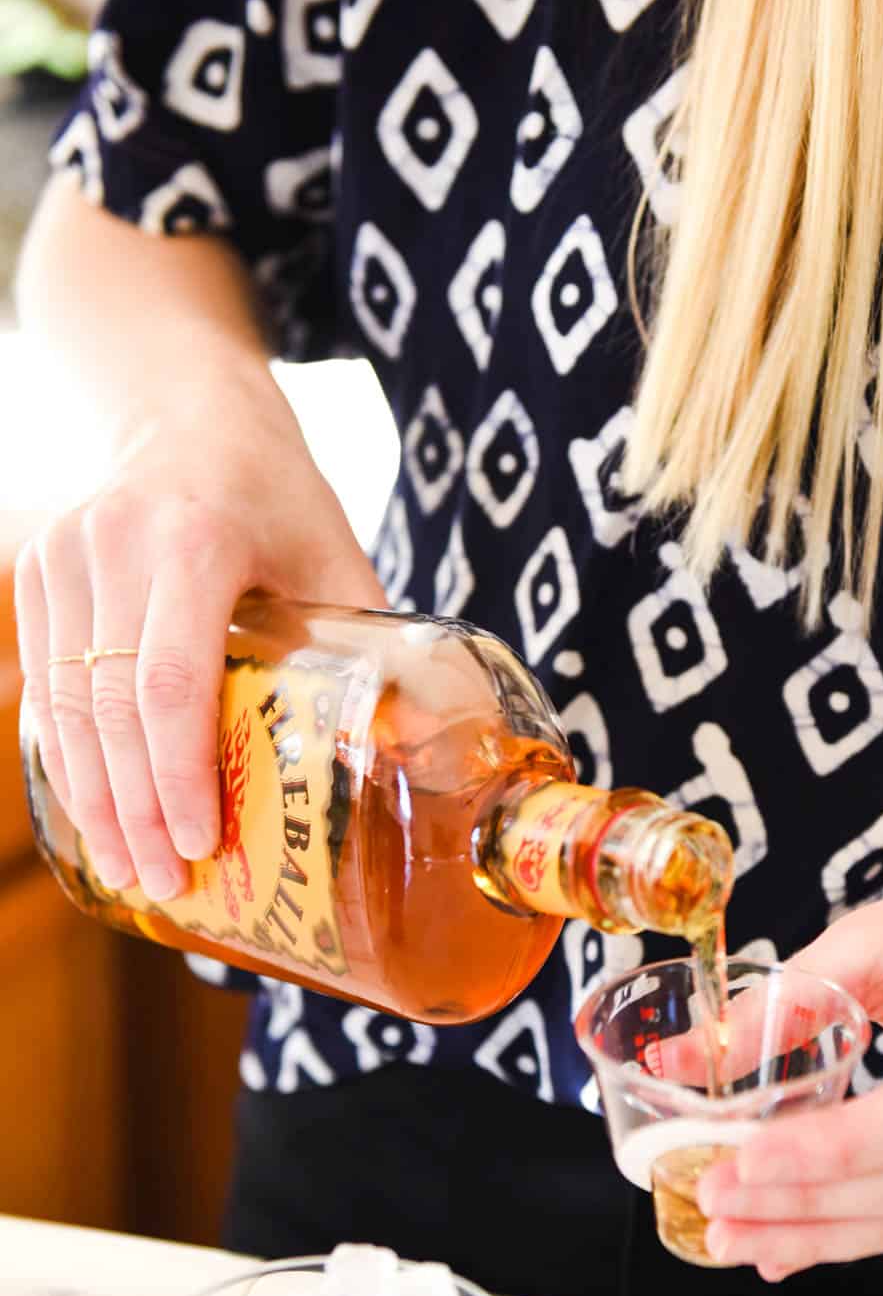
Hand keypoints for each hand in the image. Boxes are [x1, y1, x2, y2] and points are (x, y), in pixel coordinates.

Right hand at [15, 365, 385, 900]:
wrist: (185, 412)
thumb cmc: (276, 492)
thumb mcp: (336, 553)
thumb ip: (375, 642)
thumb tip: (430, 751)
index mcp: (195, 538)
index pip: (173, 682)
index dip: (180, 775)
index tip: (202, 844)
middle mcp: (113, 544)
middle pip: (112, 707)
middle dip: (137, 809)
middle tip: (170, 882)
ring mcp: (63, 556)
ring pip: (64, 704)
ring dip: (96, 798)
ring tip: (134, 869)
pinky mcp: (37, 573)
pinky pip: (43, 684)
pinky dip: (69, 757)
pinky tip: (98, 812)